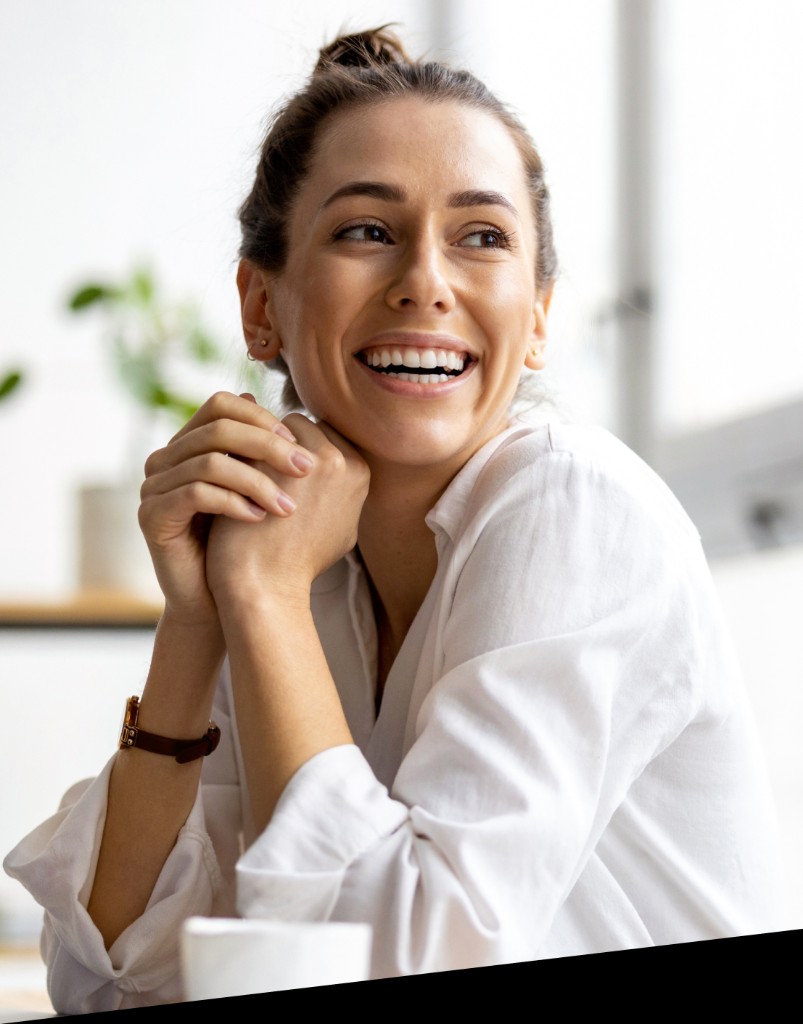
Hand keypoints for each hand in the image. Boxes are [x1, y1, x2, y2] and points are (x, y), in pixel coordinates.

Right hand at [138, 392, 315, 623]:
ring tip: (288, 506)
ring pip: (209, 462)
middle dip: (268, 446)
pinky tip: (259, 519)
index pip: (222, 404)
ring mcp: (154, 486)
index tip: (300, 446)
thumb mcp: (260, 492)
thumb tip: (295, 417)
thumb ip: (268, 457)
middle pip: (217, 428)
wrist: (216, 601)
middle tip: (305, 468)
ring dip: (257, 482)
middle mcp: (166, 459)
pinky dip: (233, 503)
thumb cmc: (244, 546)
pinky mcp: (152, 516)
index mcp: (190, 445)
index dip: (262, 419)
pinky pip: (195, 494)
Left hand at [205, 414, 369, 604]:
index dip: (298, 452)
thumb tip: (342, 467)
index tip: (279, 474)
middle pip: (300, 426)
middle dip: (277, 443)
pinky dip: (236, 453)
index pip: (326, 435)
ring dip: (256, 444)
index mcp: (359, 471)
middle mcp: (338, 459)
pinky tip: (225, 476)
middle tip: (257, 470)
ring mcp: (301, 458)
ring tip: (240, 473)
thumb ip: (344, 492)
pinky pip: (245, 439)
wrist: (266, 586)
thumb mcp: (343, 528)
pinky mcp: (264, 460)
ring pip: (271, 427)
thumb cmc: (300, 564)